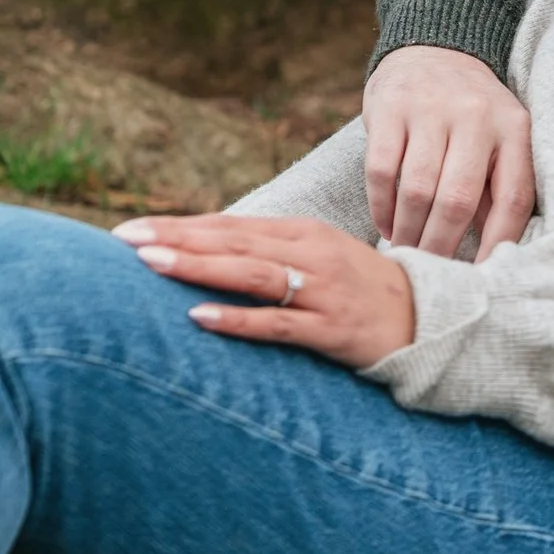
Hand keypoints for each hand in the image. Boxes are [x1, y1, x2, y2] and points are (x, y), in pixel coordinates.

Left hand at [113, 214, 414, 368]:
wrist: (428, 319)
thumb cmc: (360, 290)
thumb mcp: (318, 258)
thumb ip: (268, 253)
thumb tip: (205, 253)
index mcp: (304, 233)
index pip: (230, 225)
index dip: (179, 225)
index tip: (130, 230)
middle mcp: (311, 254)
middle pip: (233, 241)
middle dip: (176, 239)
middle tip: (124, 239)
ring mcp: (322, 291)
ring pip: (250, 274)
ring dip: (198, 267)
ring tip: (151, 264)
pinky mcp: (330, 329)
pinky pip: (276, 324)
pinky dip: (236, 319)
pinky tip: (198, 316)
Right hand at [362, 44, 534, 256]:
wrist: (434, 50)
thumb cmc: (472, 115)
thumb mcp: (501, 140)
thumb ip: (497, 189)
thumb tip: (491, 257)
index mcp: (515, 128)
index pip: (514, 197)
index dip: (498, 243)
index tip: (480, 275)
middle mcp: (477, 116)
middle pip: (458, 199)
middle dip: (441, 246)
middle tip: (429, 268)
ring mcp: (432, 109)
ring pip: (417, 190)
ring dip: (409, 231)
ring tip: (406, 251)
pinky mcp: (391, 107)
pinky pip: (381, 171)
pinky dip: (381, 207)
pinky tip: (386, 225)